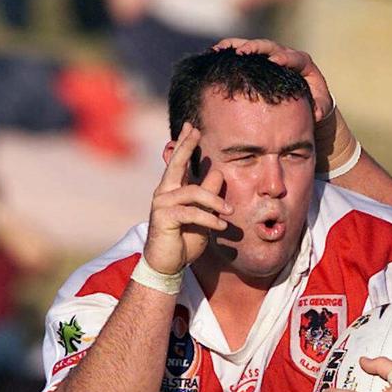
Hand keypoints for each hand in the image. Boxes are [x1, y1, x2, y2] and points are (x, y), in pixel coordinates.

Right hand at [144, 122, 231, 274]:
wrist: (168, 264)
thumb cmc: (185, 239)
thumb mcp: (204, 216)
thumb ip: (209, 195)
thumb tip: (218, 172)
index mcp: (173, 190)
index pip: (179, 163)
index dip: (184, 145)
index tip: (191, 127)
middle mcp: (164, 192)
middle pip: (175, 164)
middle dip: (186, 146)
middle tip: (195, 131)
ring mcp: (161, 203)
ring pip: (193, 192)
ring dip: (214, 201)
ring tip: (229, 212)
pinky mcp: (163, 217)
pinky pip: (190, 212)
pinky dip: (208, 218)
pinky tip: (220, 226)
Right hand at [213, 38, 332, 121]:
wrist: (306, 107)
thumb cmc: (314, 108)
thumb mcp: (320, 109)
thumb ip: (320, 109)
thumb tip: (316, 112)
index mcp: (303, 65)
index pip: (294, 57)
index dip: (284, 58)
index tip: (274, 61)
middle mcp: (285, 57)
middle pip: (270, 47)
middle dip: (255, 48)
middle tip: (240, 52)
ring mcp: (270, 58)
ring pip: (253, 47)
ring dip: (236, 47)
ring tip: (219, 50)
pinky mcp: (258, 64)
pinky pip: (243, 55)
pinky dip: (229, 54)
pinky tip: (214, 57)